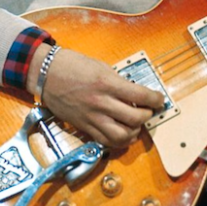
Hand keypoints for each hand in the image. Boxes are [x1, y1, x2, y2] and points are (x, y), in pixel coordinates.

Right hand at [27, 44, 166, 147]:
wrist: (46, 73)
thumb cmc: (73, 65)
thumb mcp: (101, 67)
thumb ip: (118, 82)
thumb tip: (134, 94)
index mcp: (107, 83)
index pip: (141, 96)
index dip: (156, 100)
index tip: (160, 99)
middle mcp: (101, 102)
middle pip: (135, 118)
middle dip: (148, 115)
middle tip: (149, 110)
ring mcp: (91, 117)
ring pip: (122, 135)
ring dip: (134, 131)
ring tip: (136, 124)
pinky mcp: (83, 126)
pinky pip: (105, 140)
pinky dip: (119, 140)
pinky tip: (122, 132)